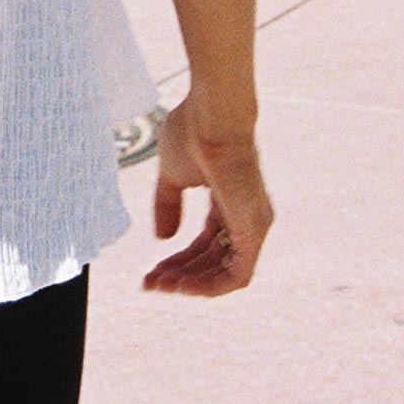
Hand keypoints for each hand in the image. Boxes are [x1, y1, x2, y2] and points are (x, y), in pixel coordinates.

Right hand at [143, 96, 272, 295]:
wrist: (212, 117)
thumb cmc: (193, 133)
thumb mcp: (172, 174)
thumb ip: (168, 205)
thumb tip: (162, 238)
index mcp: (227, 199)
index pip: (205, 240)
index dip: (178, 257)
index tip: (151, 268)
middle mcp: (244, 215)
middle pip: (212, 258)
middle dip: (180, 273)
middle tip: (150, 282)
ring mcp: (252, 225)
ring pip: (224, 272)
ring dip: (191, 283)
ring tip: (159, 284)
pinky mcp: (253, 232)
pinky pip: (236, 275)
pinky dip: (209, 285)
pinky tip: (181, 286)